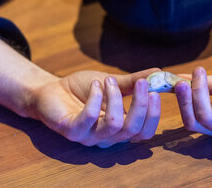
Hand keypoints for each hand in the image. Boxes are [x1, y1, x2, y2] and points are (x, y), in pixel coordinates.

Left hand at [28, 68, 161, 147]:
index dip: (153, 115)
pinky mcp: (72, 131)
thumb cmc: (83, 89)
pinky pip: (89, 118)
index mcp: (120, 128)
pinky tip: (95, 85)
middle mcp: (107, 137)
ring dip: (115, 97)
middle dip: (140, 106)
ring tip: (107, 80)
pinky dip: (96, 97)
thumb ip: (134, 81)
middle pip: (133, 131)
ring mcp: (89, 136)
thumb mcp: (113, 82)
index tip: (156, 92)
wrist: (52, 90)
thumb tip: (160, 73)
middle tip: (142, 84)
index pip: (144, 132)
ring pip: (114, 124)